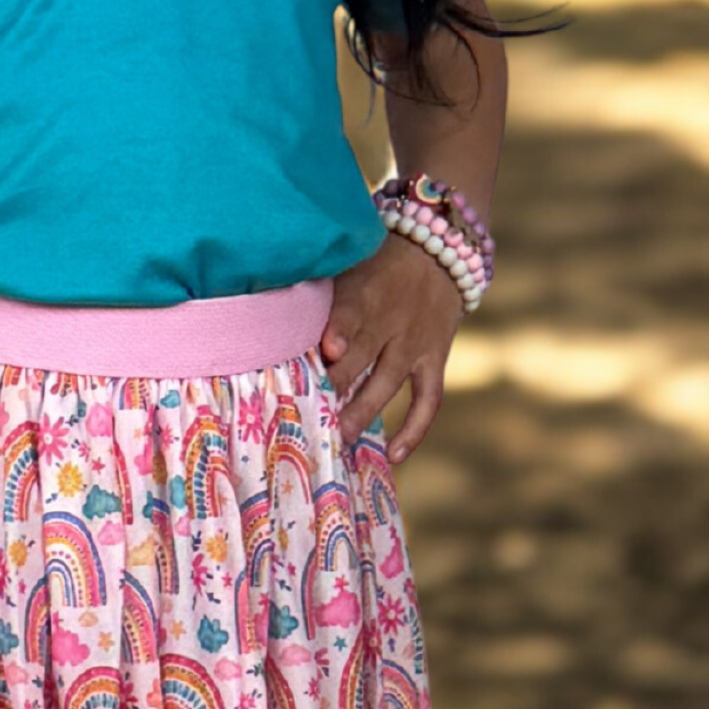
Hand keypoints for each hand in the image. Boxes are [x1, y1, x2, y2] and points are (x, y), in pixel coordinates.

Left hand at [321, 235, 464, 461]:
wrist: (437, 252)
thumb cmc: (375, 263)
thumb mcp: (348, 265)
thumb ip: (319, 293)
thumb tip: (270, 320)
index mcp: (366, 291)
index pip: (351, 312)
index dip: (341, 331)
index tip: (327, 351)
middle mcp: (392, 319)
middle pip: (364, 355)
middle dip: (339, 383)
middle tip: (312, 412)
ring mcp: (415, 343)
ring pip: (389, 381)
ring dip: (364, 410)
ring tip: (340, 436)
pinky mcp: (435, 359)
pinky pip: (428, 399)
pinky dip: (414, 429)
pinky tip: (394, 456)